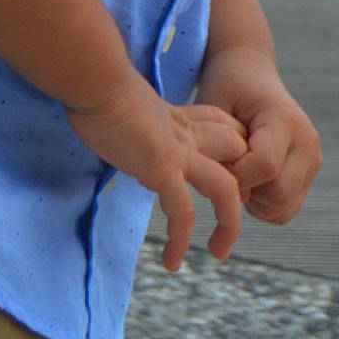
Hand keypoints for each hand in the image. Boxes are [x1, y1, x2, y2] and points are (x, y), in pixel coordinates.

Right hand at [65, 70, 244, 269]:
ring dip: (229, 223)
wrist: (95, 78)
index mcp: (178, 116)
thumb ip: (132, 116)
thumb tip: (117, 121)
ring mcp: (178, 150)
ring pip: (225, 187)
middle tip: (227, 215)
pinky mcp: (162, 167)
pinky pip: (183, 211)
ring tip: (218, 251)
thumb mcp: (124, 101)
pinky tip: (172, 261)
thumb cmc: (97, 84)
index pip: (222, 127)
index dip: (232, 148)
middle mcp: (186, 133)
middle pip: (237, 151)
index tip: (226, 173)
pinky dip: (180, 239)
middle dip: (243, 181)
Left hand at [194, 45, 320, 223]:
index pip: (266, 165)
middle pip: (278, 192)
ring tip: (238, 168)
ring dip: (253, 199)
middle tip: (226, 165)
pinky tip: (249, 178)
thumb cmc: (227, 87)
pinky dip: (262, 205)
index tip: (216, 160)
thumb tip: (234, 194)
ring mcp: (312, 161)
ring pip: (282, 207)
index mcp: (285, 119)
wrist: (250, 74)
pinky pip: (284, 210)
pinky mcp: (308, 176)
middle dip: (245, 189)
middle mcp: (307, 142)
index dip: (235, 174)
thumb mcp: (213, 107)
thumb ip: (219, 149)